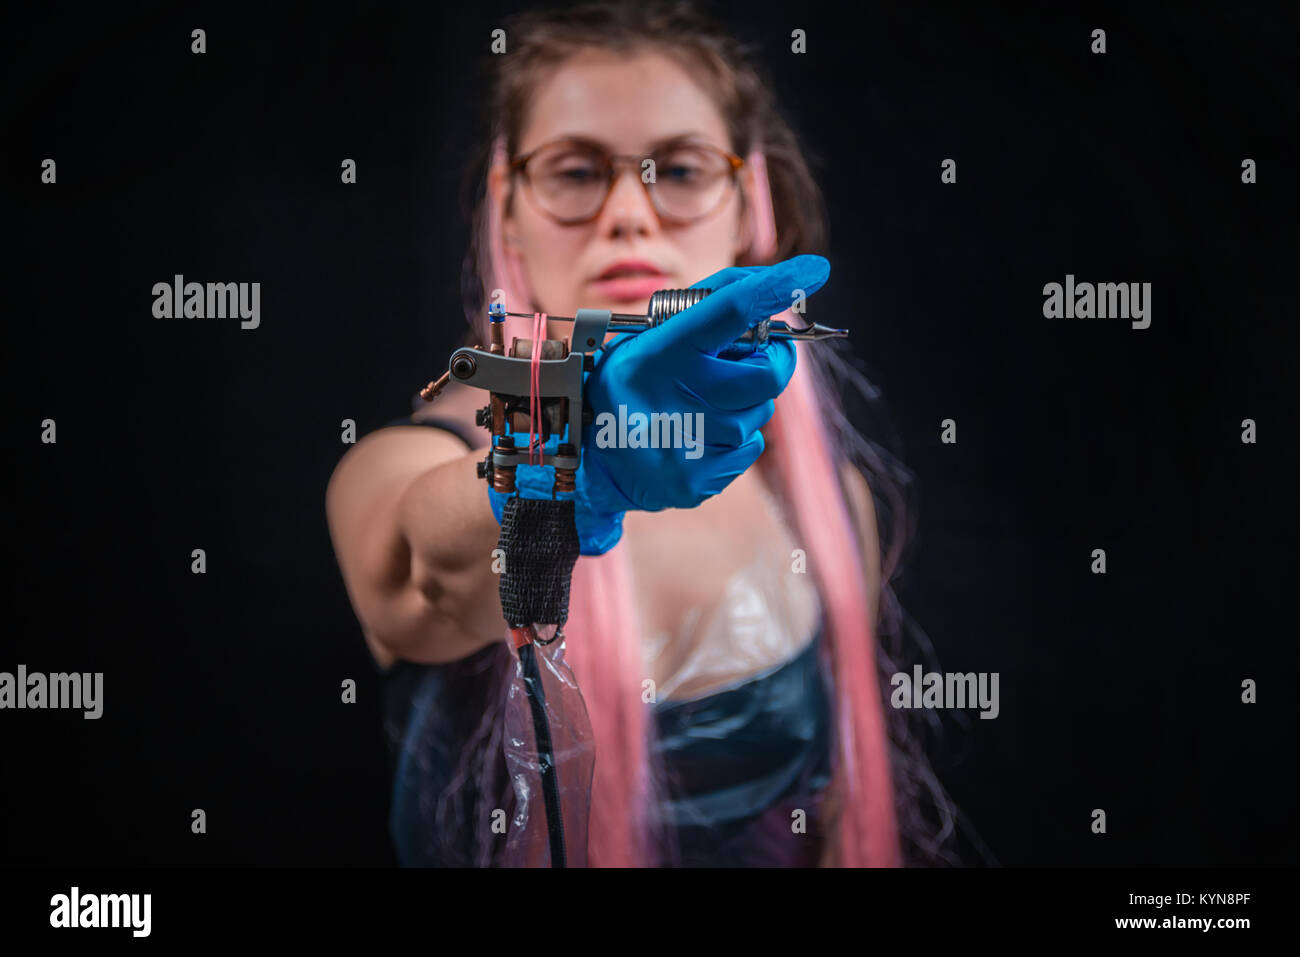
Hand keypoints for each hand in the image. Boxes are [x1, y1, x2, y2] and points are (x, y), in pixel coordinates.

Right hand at [576, 254, 828, 520]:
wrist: (590, 460)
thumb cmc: (629, 383)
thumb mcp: (647, 337)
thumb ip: (704, 309)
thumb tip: (767, 286)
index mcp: (661, 352)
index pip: (730, 311)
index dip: (774, 289)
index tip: (811, 270)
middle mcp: (678, 397)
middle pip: (769, 373)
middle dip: (772, 361)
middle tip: (750, 358)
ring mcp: (692, 443)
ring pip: (760, 412)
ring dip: (745, 403)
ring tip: (700, 405)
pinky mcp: (702, 479)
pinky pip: (749, 448)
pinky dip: (734, 437)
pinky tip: (697, 433)